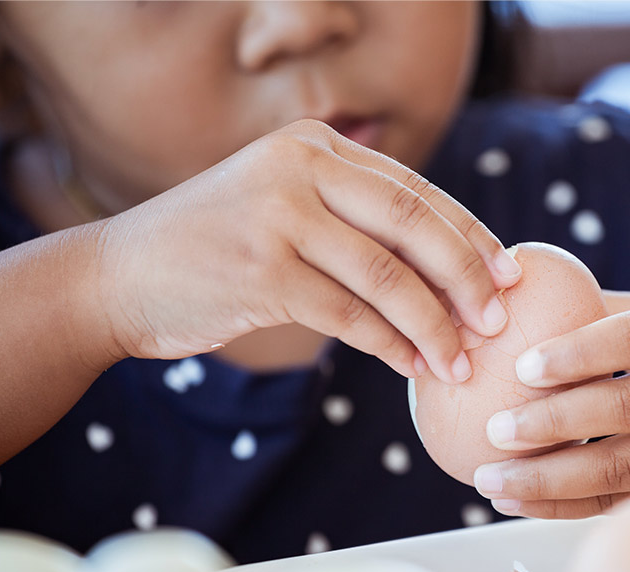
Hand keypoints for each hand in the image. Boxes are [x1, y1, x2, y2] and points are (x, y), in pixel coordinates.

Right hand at [93, 120, 520, 382]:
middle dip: (467, 277)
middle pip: (414, 224)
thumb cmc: (217, 248)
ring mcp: (276, 217)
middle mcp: (299, 168)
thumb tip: (451, 268)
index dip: (470, 235)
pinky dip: (391, 346)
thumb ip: (353, 218)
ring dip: (434, 326)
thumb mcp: (284, 207)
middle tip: (498, 319)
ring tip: (461, 361)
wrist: (119, 276)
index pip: (416, 189)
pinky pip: (350, 316)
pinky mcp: (260, 272)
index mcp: (314, 145)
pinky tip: (414, 366)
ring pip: (387, 276)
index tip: (509, 273)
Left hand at [472, 294, 629, 516]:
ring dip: (549, 476)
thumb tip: (517, 297)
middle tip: (495, 428)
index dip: (579, 352)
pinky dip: (566, 506)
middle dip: (553, 422)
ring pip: (626, 468)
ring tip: (491, 476)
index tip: (521, 367)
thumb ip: (616, 313)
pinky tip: (519, 500)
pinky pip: (626, 503)